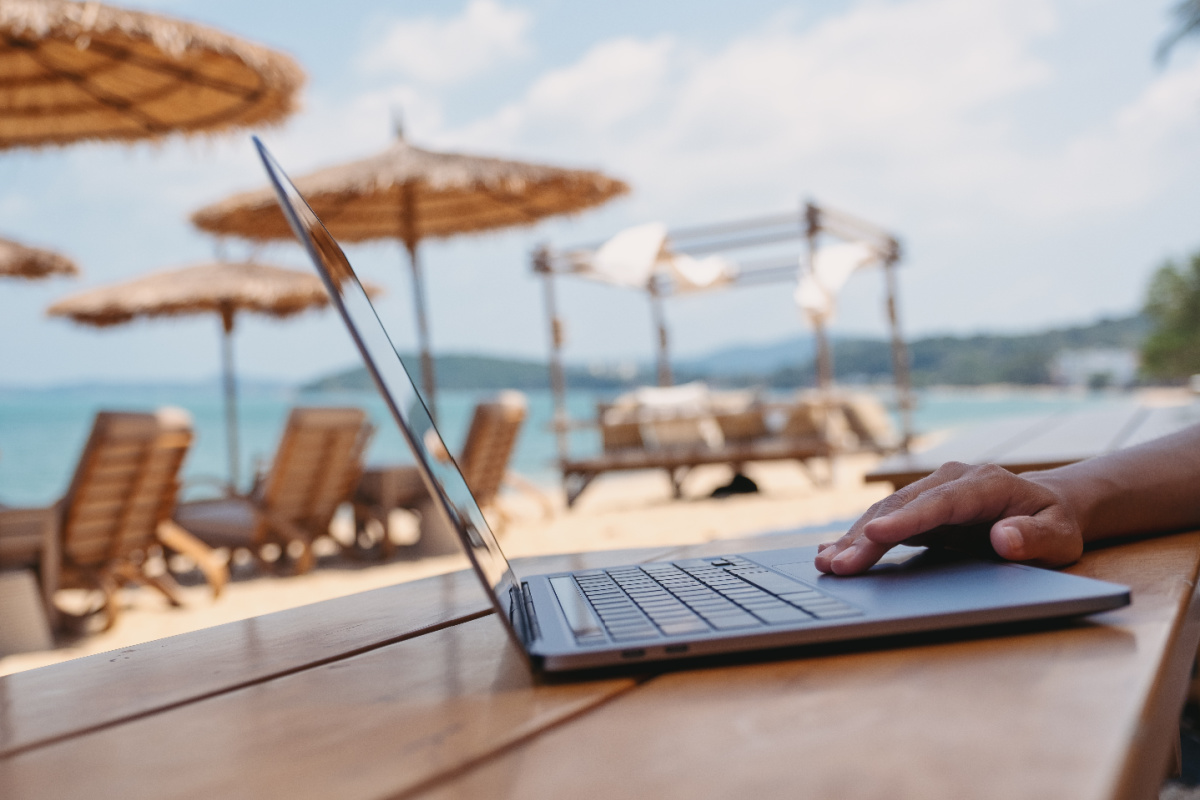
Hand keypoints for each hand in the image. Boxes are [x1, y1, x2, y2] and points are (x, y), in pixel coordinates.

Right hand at [814, 462, 1085, 574]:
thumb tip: (1005, 538)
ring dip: (854, 539)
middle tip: (837, 565)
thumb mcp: (1059, 535)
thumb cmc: (1054, 523)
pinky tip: (831, 552)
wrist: (1046, 505)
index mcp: (984, 483)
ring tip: (826, 564)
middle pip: (901, 508)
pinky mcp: (918, 509)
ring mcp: (930, 492)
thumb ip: (1035, 537)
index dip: (907, 519)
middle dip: (866, 537)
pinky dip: (858, 538)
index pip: (940, 502)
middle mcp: (949, 480)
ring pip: (885, 513)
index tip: (876, 535)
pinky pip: (884, 521)